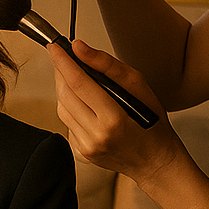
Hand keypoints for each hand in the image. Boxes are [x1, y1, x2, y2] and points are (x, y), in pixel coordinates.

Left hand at [49, 39, 179, 184]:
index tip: (54, 47)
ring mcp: (86, 146)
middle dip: (60, 72)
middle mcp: (96, 136)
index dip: (63, 62)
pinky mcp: (80, 151)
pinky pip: (66, 123)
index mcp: (113, 120)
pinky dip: (71, 109)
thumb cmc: (151, 123)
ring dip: (64, 90)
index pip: (78, 83)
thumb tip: (79, 48)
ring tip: (77, 80)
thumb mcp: (139, 86)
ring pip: (61, 108)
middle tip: (63, 57)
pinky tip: (85, 105)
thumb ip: (107, 65)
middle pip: (65, 95)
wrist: (154, 160)